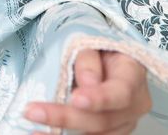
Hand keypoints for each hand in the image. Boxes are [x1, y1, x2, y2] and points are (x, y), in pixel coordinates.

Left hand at [24, 48, 151, 133]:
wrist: (104, 54)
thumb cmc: (96, 45)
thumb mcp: (90, 41)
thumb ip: (88, 60)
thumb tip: (87, 83)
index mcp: (133, 76)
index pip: (120, 93)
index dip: (99, 99)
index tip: (76, 99)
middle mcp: (133, 105)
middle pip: (103, 119)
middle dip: (67, 117)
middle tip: (35, 112)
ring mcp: (123, 122)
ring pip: (95, 134)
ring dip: (62, 133)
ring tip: (35, 130)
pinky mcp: (109, 131)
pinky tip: (43, 133)